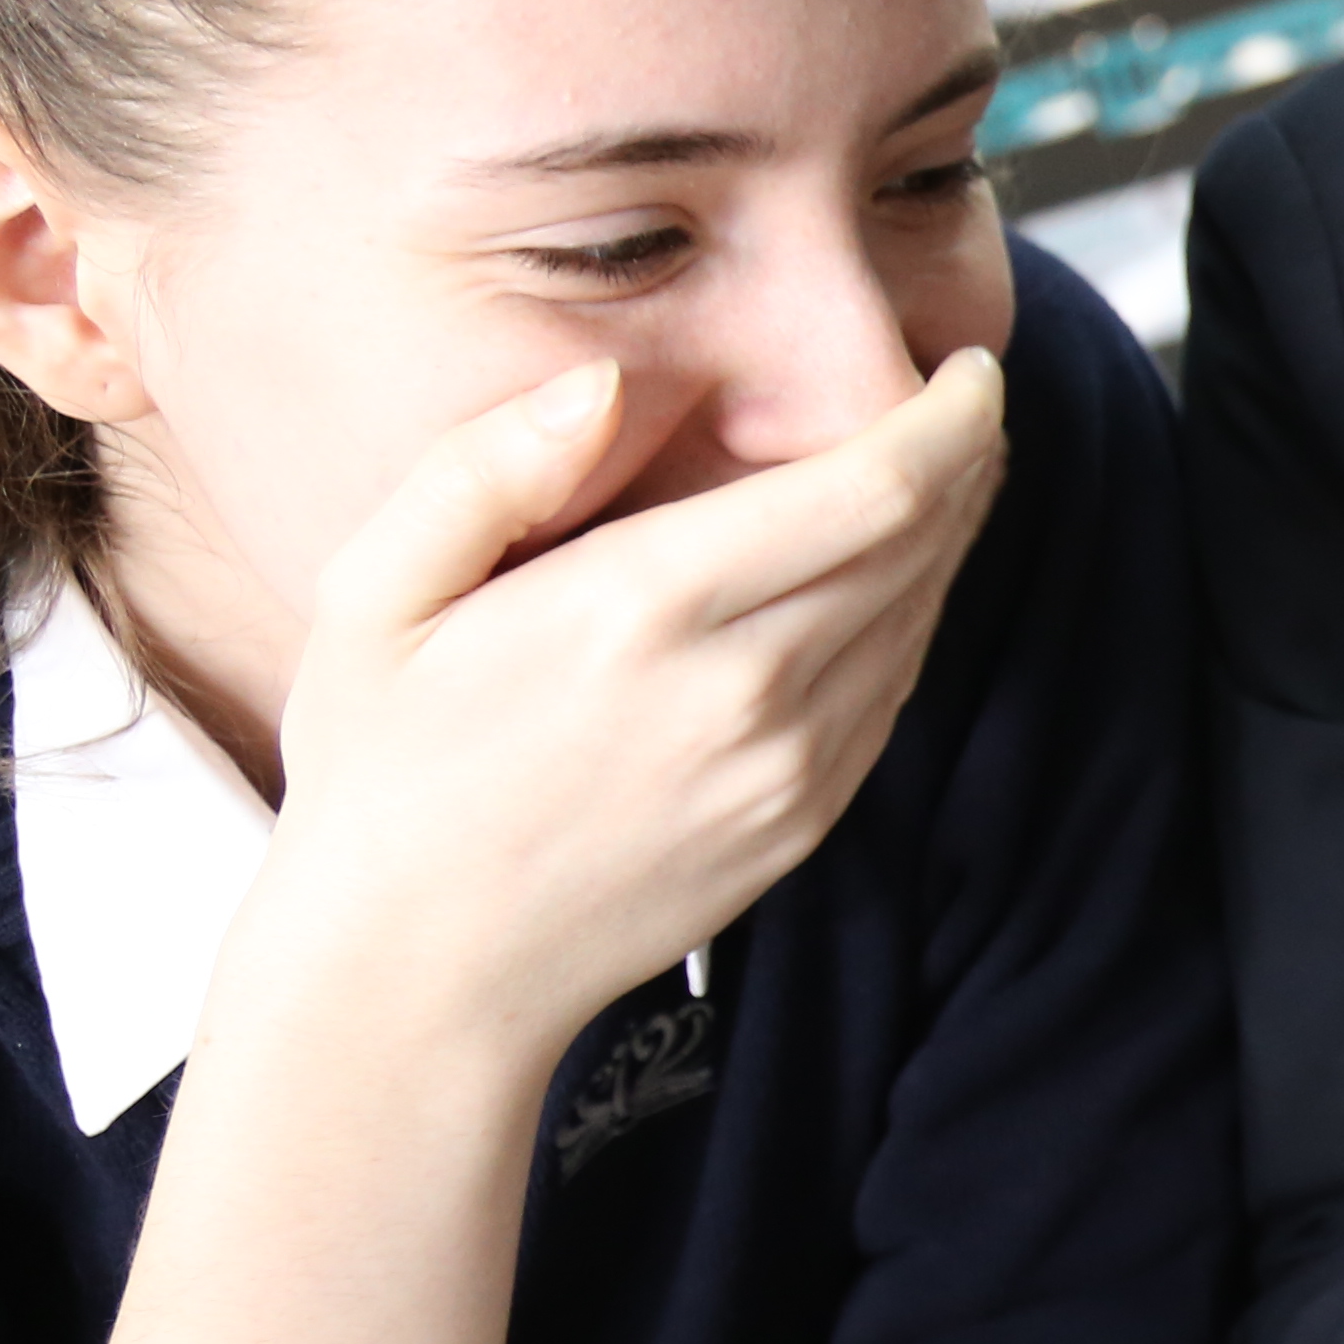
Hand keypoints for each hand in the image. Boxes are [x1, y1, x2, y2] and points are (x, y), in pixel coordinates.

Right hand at [218, 354, 1003, 1069]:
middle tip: (968, 402)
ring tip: (948, 472)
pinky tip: (897, 581)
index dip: (948, 420)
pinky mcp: (804, 822)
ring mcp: (788, 766)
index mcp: (646, 609)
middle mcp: (743, 688)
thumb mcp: (374, 598)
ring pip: (920, 618)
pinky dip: (915, 620)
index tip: (969, 369)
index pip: (871, 490)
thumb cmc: (383, 773)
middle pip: (918, 544)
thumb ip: (483, 470)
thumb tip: (599, 381)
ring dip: (951, 536)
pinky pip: (892, 693)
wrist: (419, 974)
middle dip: (964, 461)